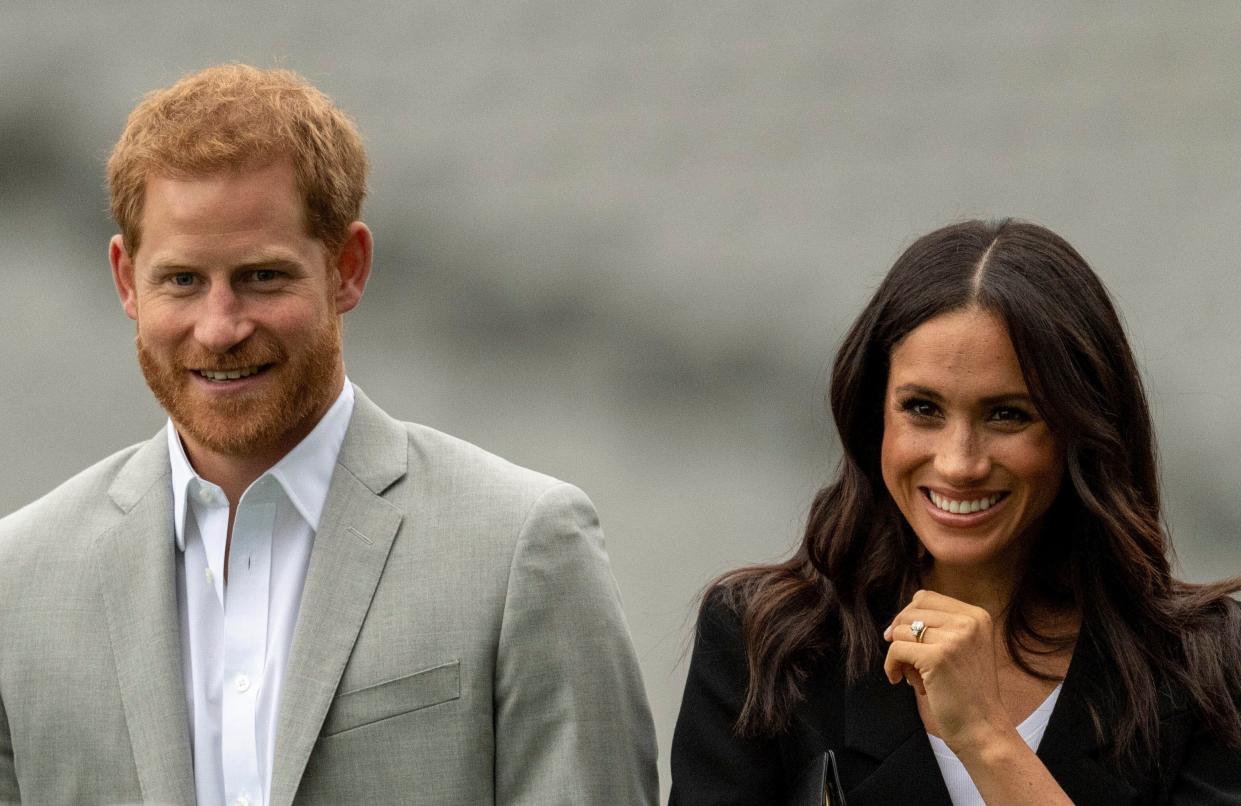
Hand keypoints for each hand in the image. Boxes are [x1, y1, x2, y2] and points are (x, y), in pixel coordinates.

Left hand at [882, 589, 1009, 754]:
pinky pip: (896, 650)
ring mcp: (955, 638)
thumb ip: (939, 628)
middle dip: (901, 635)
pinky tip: (900, 680)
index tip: (904, 639)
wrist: (983, 729)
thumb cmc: (967, 694)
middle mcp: (969, 622)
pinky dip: (891, 666)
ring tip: (916, 677)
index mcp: (977, 616)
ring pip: (901, 631)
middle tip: (910, 663)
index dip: (908, 617)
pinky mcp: (938, 657)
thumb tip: (894, 623)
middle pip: (911, 611)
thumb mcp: (964, 649)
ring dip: (900, 655)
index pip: (926, 597)